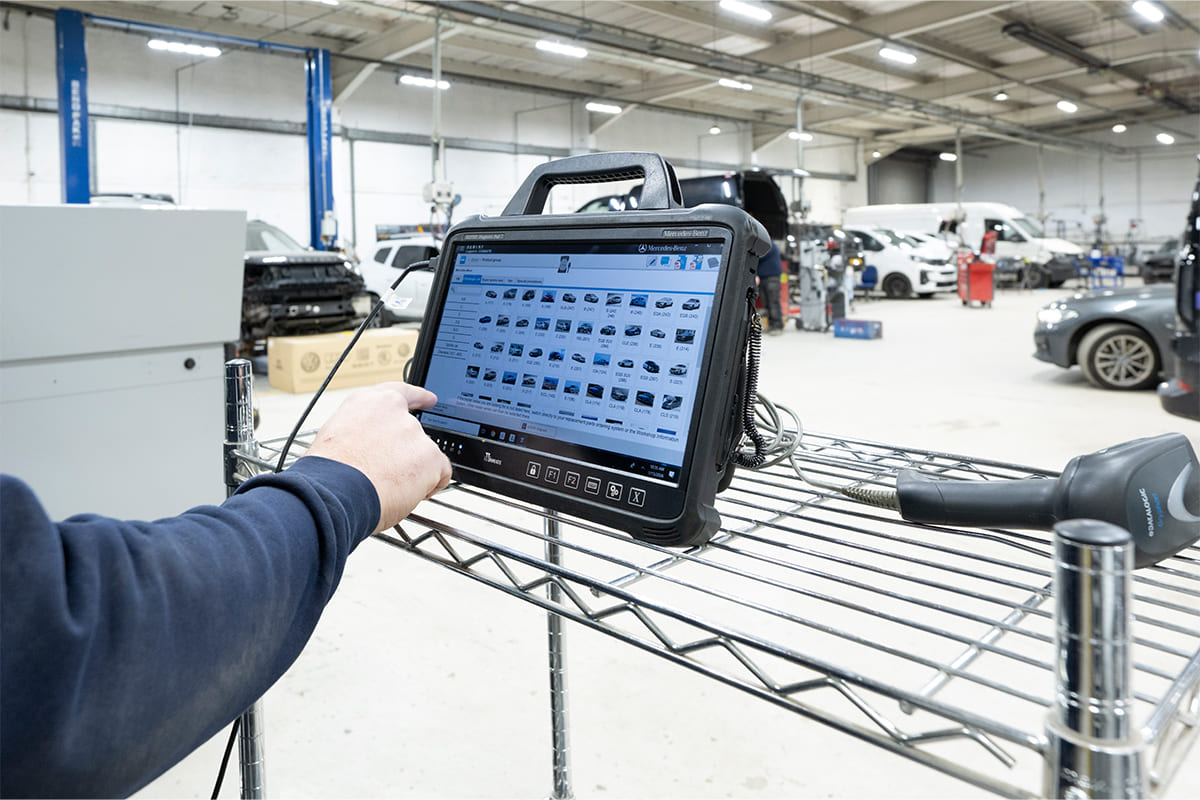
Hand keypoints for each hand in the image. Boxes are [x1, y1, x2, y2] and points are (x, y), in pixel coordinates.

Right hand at [305, 382, 451, 531]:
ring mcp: (414, 433)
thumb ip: (362, 436)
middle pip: (412, 435)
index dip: (417, 397)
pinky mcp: (430, 456)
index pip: (400, 393)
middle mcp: (396, 413)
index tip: (429, 399)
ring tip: (387, 488)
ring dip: (413, 472)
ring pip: (424, 456)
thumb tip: (370, 453)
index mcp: (369, 403)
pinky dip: (430, 485)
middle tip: (385, 475)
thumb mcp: (336, 439)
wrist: (337, 490)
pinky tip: (411, 494)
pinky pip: (440, 472)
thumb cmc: (330, 473)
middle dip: (404, 456)